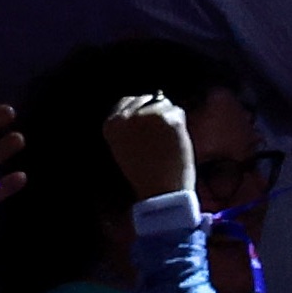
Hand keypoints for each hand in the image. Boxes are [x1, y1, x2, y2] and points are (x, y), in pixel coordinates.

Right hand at [99, 94, 198, 211]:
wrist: (161, 193)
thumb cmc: (145, 174)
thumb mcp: (123, 147)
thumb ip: (128, 125)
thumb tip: (144, 104)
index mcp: (111, 124)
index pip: (127, 101)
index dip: (141, 112)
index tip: (148, 128)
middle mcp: (126, 116)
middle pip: (146, 99)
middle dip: (155, 114)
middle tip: (160, 139)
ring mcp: (147, 116)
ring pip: (163, 104)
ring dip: (168, 119)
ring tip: (167, 143)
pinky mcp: (167, 119)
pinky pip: (178, 112)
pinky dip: (180, 126)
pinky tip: (175, 142)